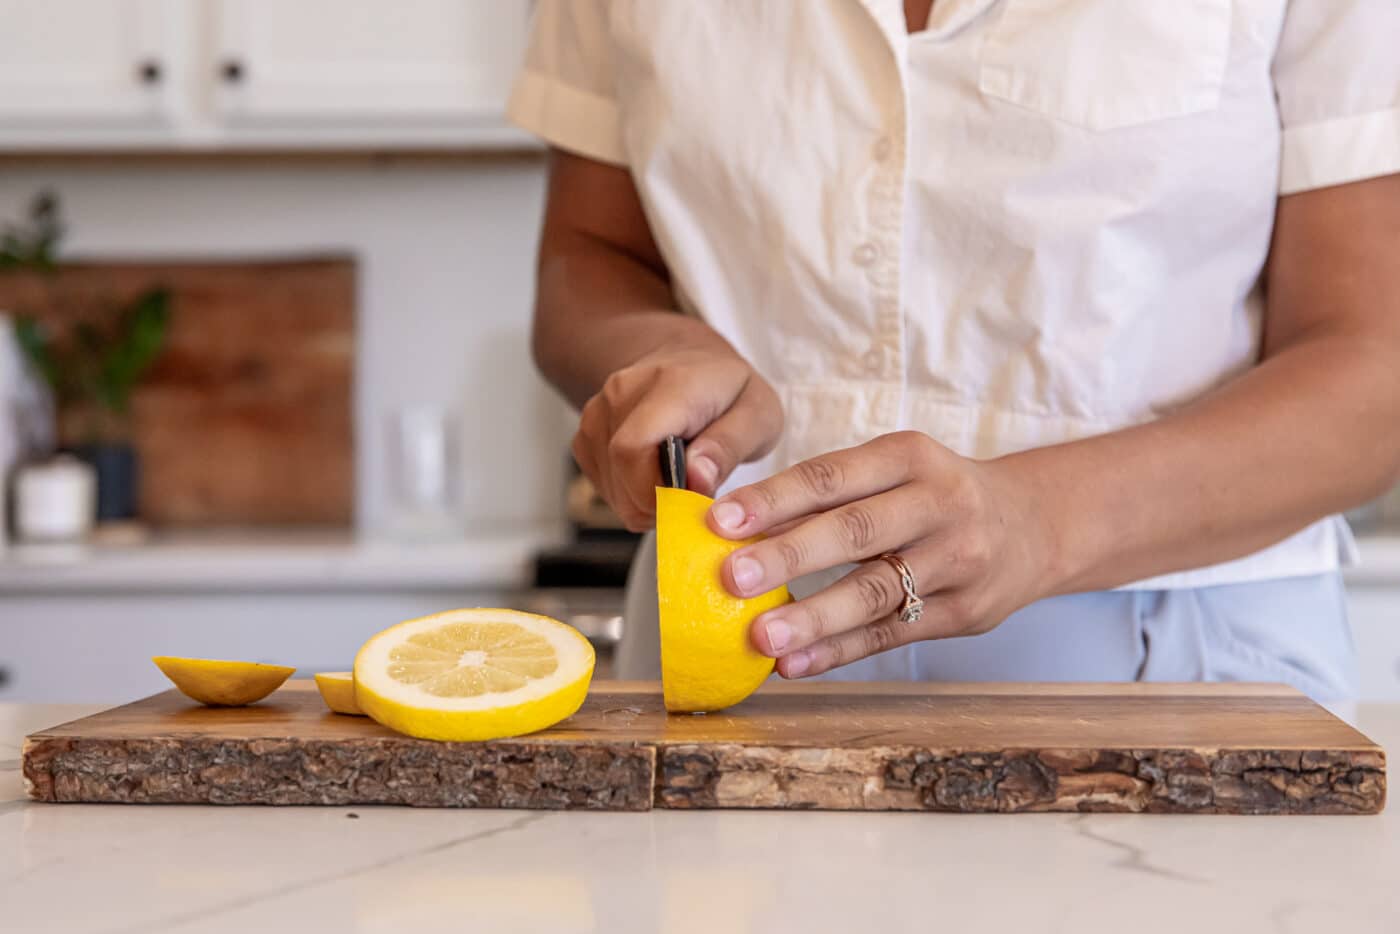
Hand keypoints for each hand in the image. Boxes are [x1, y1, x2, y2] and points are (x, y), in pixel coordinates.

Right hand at [573, 339, 782, 530]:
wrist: (693, 362)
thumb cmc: (729, 391)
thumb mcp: (758, 415)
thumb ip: (729, 447)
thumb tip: (696, 479)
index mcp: (669, 385)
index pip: (634, 447)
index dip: (658, 490)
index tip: (694, 500)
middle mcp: (623, 393)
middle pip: (620, 472)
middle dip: (660, 503)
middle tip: (693, 497)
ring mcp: (599, 412)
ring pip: (611, 487)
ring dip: (647, 503)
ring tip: (679, 483)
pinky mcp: (587, 434)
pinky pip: (603, 485)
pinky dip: (631, 497)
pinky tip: (656, 478)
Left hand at [706, 432, 1051, 677]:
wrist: (1033, 524)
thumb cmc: (935, 495)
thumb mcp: (894, 471)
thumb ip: (828, 495)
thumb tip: (735, 528)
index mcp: (908, 457)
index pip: (831, 477)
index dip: (773, 499)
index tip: (720, 521)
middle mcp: (937, 503)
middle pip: (854, 531)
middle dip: (788, 555)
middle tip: (731, 577)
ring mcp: (956, 560)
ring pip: (876, 591)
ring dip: (814, 617)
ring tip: (761, 635)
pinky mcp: (964, 612)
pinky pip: (891, 633)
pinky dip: (839, 651)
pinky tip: (794, 662)